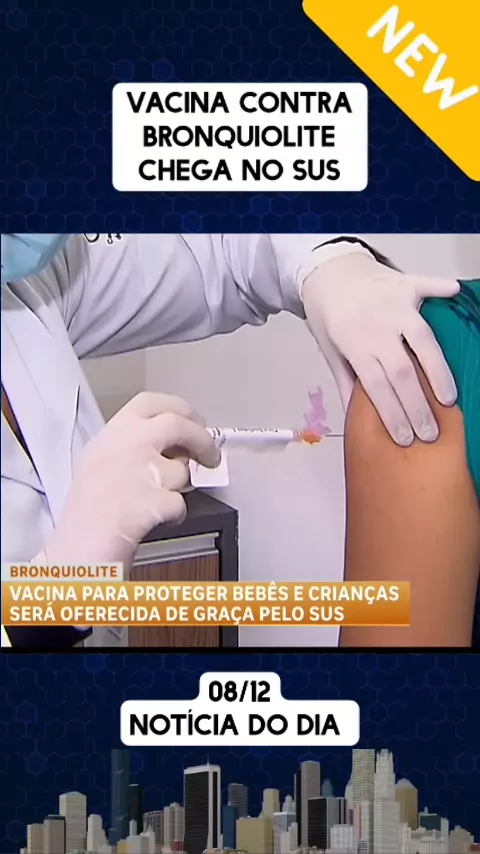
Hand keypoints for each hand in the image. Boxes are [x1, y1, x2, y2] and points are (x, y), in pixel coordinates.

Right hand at [45, 393, 220, 567]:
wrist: (78, 547)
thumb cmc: (87, 512)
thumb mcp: (99, 461)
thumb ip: (132, 445)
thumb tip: (176, 447)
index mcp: (110, 434)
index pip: (150, 403)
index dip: (179, 408)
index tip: (195, 420)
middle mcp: (125, 446)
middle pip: (178, 424)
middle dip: (202, 439)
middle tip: (210, 455)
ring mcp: (139, 472)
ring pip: (182, 471)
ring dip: (178, 488)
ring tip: (157, 501)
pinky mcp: (153, 500)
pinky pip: (180, 504)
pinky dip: (175, 515)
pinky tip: (156, 520)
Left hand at [301, 250, 458, 445]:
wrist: (326, 271)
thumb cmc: (328, 315)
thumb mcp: (329, 349)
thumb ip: (346, 381)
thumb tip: (355, 418)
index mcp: (351, 344)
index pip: (376, 386)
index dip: (391, 414)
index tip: (405, 438)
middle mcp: (375, 325)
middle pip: (401, 371)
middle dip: (417, 405)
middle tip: (430, 432)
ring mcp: (393, 304)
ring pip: (421, 339)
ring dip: (437, 370)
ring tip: (449, 399)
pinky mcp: (406, 284)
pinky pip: (427, 285)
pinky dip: (441, 288)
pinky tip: (456, 293)